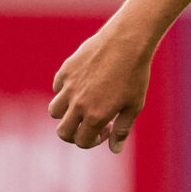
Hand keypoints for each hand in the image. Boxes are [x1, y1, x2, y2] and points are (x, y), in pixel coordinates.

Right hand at [48, 22, 154, 152]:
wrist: (127, 41)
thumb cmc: (135, 74)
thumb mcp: (134, 105)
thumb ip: (122, 130)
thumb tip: (114, 149)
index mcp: (95, 115)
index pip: (81, 141)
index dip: (93, 141)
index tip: (105, 130)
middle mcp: (79, 103)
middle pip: (63, 132)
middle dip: (74, 134)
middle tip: (88, 125)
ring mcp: (69, 86)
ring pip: (55, 111)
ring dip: (66, 114)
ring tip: (82, 105)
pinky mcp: (66, 70)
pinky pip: (57, 88)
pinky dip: (65, 92)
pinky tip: (82, 85)